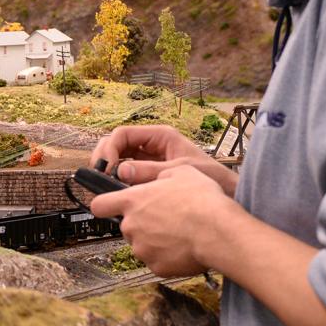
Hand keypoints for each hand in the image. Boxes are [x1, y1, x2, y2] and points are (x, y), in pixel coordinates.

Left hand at [88, 164, 234, 276]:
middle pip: (127, 226)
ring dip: (155, 241)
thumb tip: (147, 177)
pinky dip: (168, 257)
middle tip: (167, 218)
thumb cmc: (202, 200)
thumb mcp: (179, 171)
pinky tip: (185, 247)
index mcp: (132, 201)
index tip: (110, 207)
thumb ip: (155, 175)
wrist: (219, 231)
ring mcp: (142, 249)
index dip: (105, 206)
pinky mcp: (156, 267)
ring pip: (143, 244)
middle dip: (142, 224)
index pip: (100, 205)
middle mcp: (131, 226)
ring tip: (180, 233)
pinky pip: (157, 261)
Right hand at [90, 124, 236, 197]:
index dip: (110, 148)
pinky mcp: (148, 173)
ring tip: (105, 183)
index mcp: (160, 136)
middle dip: (104, 156)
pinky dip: (117, 179)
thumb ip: (150, 171)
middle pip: (116, 143)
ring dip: (108, 167)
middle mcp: (151, 145)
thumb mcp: (178, 171)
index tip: (106, 166)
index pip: (123, 134)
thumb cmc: (210, 177)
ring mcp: (149, 159)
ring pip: (118, 157)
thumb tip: (120, 171)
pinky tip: (117, 189)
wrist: (226, 191)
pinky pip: (126, 172)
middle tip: (100, 173)